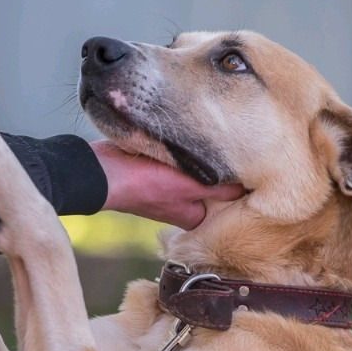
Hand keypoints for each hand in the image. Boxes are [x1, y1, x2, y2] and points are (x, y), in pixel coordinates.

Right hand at [89, 140, 243, 229]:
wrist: (100, 172)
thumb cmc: (144, 184)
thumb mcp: (188, 187)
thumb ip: (218, 188)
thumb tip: (245, 188)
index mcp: (194, 216)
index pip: (226, 199)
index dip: (238, 183)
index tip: (252, 163)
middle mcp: (183, 205)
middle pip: (212, 182)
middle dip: (219, 167)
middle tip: (235, 144)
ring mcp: (168, 188)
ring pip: (196, 169)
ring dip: (200, 155)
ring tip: (212, 136)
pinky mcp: (156, 170)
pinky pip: (179, 157)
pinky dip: (182, 149)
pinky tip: (187, 134)